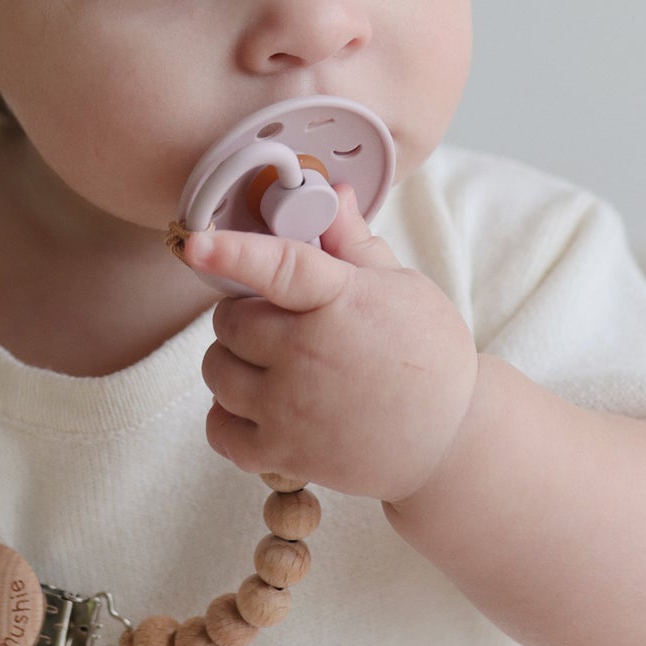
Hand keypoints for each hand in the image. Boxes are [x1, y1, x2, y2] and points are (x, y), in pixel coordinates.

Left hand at [185, 182, 478, 503]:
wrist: (451, 439)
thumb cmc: (428, 354)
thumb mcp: (402, 287)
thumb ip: (354, 243)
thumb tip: (333, 191)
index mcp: (340, 302)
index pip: (279, 267)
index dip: (232, 252)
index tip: (193, 243)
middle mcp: (309, 354)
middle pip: (229, 321)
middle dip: (244, 317)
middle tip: (278, 324)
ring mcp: (292, 408)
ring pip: (216, 370)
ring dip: (232, 363)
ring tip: (271, 365)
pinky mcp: (284, 453)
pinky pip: (219, 430)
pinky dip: (227, 417)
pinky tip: (258, 406)